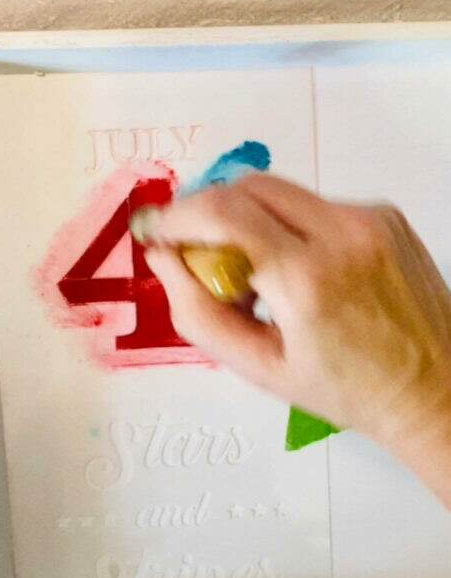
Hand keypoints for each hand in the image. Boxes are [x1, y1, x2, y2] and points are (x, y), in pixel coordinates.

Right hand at [143, 174, 450, 504]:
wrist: (436, 389)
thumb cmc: (347, 391)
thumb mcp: (258, 369)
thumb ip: (197, 312)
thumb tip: (162, 259)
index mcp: (307, 280)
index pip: (222, 213)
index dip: (176, 215)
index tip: (154, 229)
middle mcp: (342, 235)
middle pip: (246, 186)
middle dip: (206, 210)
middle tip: (193, 250)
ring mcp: (369, 219)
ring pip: (278, 192)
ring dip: (247, 219)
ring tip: (252, 273)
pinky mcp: (384, 214)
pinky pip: (313, 203)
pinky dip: (287, 226)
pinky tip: (295, 270)